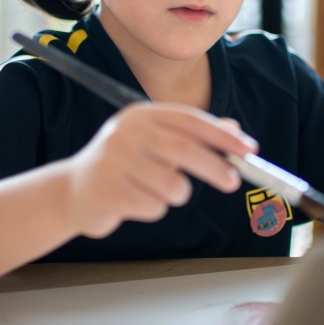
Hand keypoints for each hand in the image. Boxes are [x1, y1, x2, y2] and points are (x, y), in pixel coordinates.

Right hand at [65, 103, 257, 237]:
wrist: (74, 191)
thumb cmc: (124, 165)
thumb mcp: (156, 142)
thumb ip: (192, 135)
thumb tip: (234, 129)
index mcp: (142, 115)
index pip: (191, 121)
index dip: (223, 135)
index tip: (249, 149)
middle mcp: (127, 132)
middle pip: (185, 150)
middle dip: (216, 167)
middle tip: (233, 181)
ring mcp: (115, 161)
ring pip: (173, 185)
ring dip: (176, 194)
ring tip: (155, 190)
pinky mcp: (109, 191)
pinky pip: (154, 206)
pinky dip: (153, 209)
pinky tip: (133, 202)